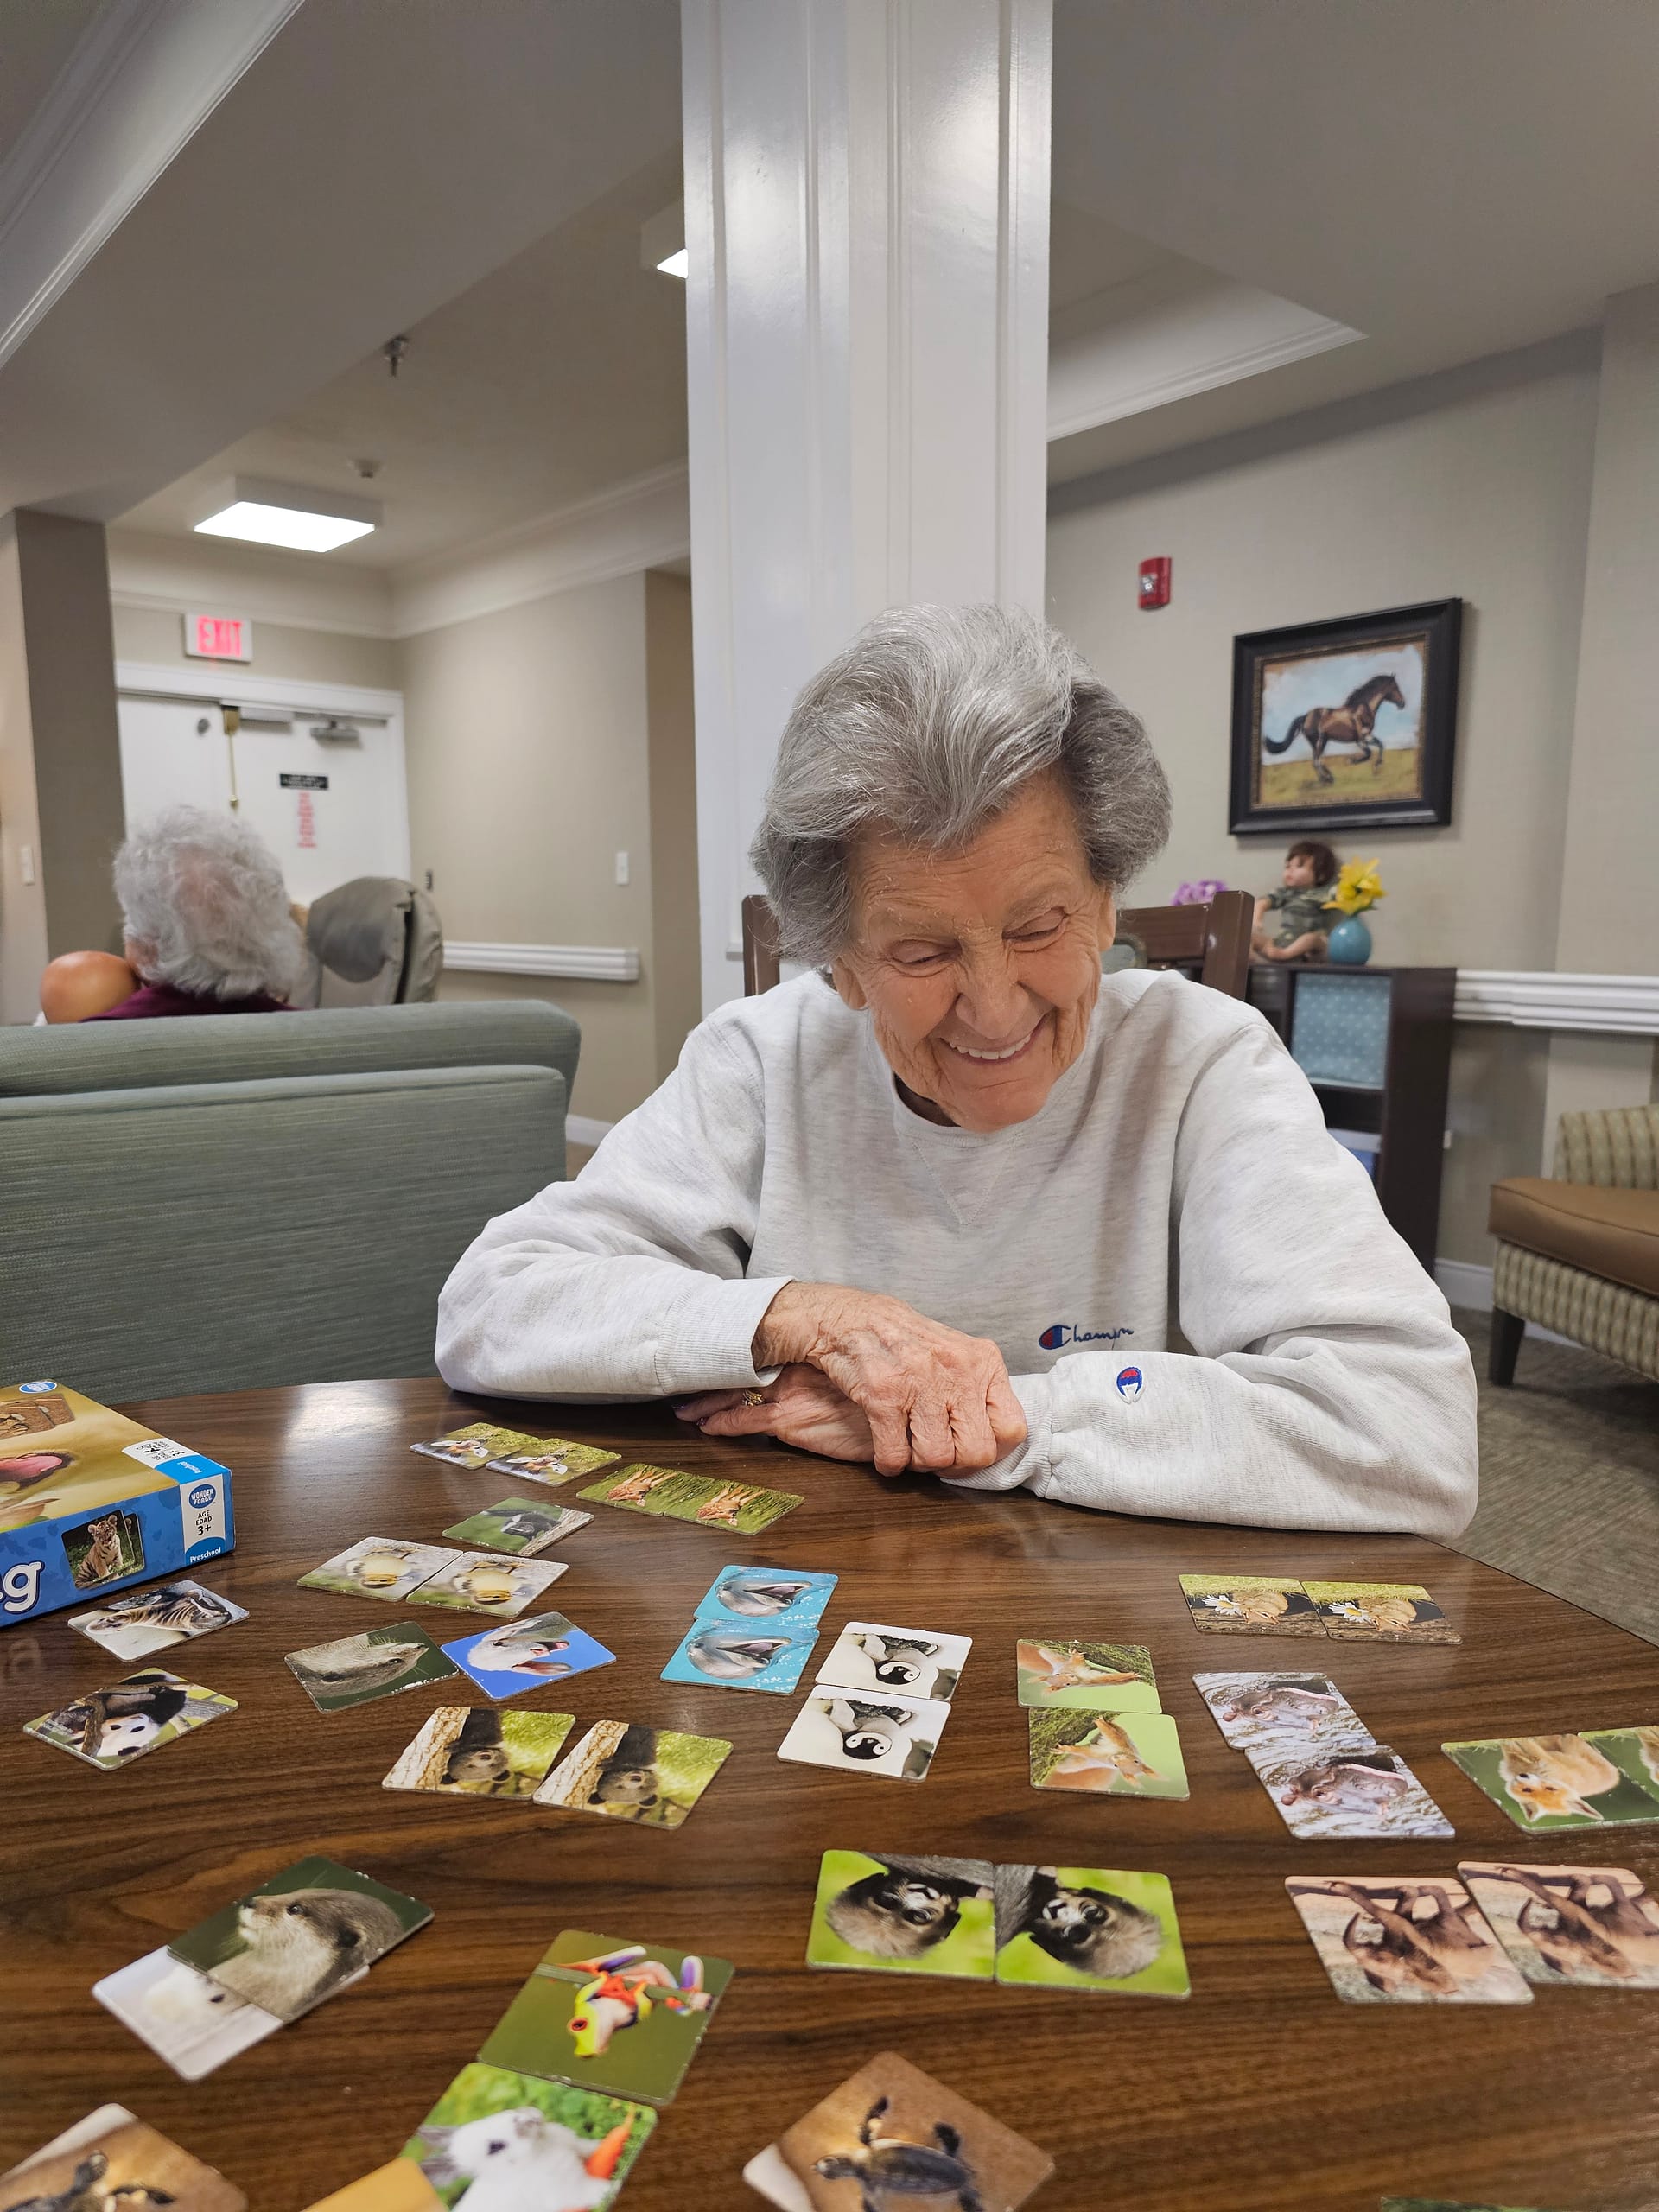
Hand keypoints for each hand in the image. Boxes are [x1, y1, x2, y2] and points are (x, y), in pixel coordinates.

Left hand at [675, 1366, 875, 1459]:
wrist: (901, 1417)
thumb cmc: (889, 1402)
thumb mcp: (861, 1383)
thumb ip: (841, 1379)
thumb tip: (830, 1382)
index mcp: (812, 1358)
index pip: (764, 1356)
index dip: (737, 1360)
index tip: (715, 1359)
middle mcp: (796, 1370)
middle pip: (742, 1373)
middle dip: (712, 1380)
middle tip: (685, 1384)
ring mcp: (790, 1395)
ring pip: (736, 1395)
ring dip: (707, 1403)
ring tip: (684, 1408)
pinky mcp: (789, 1421)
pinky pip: (744, 1421)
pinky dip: (721, 1424)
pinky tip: (705, 1426)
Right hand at [750, 1282, 1025, 1475]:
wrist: (850, 1317)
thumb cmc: (906, 1343)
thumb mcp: (957, 1356)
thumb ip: (980, 1392)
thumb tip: (999, 1440)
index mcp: (982, 1362)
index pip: (1012, 1428)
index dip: (993, 1449)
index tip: (970, 1447)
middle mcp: (957, 1370)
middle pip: (977, 1452)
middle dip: (956, 1463)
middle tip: (938, 1453)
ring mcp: (921, 1382)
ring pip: (936, 1459)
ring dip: (919, 1462)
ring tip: (909, 1446)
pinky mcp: (884, 1395)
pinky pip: (896, 1456)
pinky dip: (889, 1463)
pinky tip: (886, 1449)